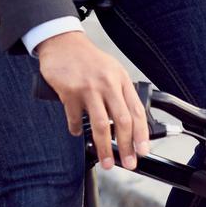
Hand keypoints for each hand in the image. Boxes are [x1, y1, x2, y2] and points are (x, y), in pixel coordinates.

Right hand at [36, 30, 150, 171]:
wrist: (63, 43)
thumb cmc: (88, 60)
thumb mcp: (111, 70)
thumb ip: (119, 93)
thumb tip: (128, 124)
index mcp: (121, 79)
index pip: (136, 110)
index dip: (141, 134)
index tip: (142, 150)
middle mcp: (107, 83)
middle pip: (122, 121)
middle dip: (126, 146)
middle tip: (128, 163)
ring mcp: (88, 88)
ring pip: (101, 125)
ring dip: (104, 148)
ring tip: (106, 161)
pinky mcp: (70, 92)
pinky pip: (76, 119)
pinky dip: (77, 130)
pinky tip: (77, 132)